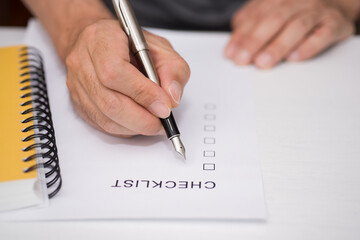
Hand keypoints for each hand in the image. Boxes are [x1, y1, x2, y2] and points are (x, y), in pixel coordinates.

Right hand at [65, 19, 189, 136]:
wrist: (99, 41)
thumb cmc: (128, 42)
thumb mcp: (160, 46)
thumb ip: (172, 69)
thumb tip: (171, 98)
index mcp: (101, 39)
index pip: (116, 71)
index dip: (142, 93)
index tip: (164, 106)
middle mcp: (82, 62)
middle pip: (109, 101)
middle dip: (142, 118)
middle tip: (162, 121)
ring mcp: (76, 84)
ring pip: (104, 117)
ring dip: (135, 126)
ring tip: (153, 123)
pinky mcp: (78, 102)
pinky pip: (101, 124)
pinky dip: (125, 129)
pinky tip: (138, 123)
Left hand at [225, 0, 357, 68]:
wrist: (335, 3)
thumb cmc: (296, 12)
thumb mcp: (270, 12)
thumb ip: (250, 25)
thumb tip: (232, 46)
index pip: (256, 16)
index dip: (241, 36)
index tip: (231, 53)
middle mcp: (297, 1)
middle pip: (274, 20)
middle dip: (255, 41)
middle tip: (242, 60)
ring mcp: (317, 11)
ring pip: (296, 27)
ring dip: (278, 46)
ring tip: (263, 62)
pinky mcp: (335, 23)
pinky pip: (323, 34)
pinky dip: (308, 47)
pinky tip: (294, 58)